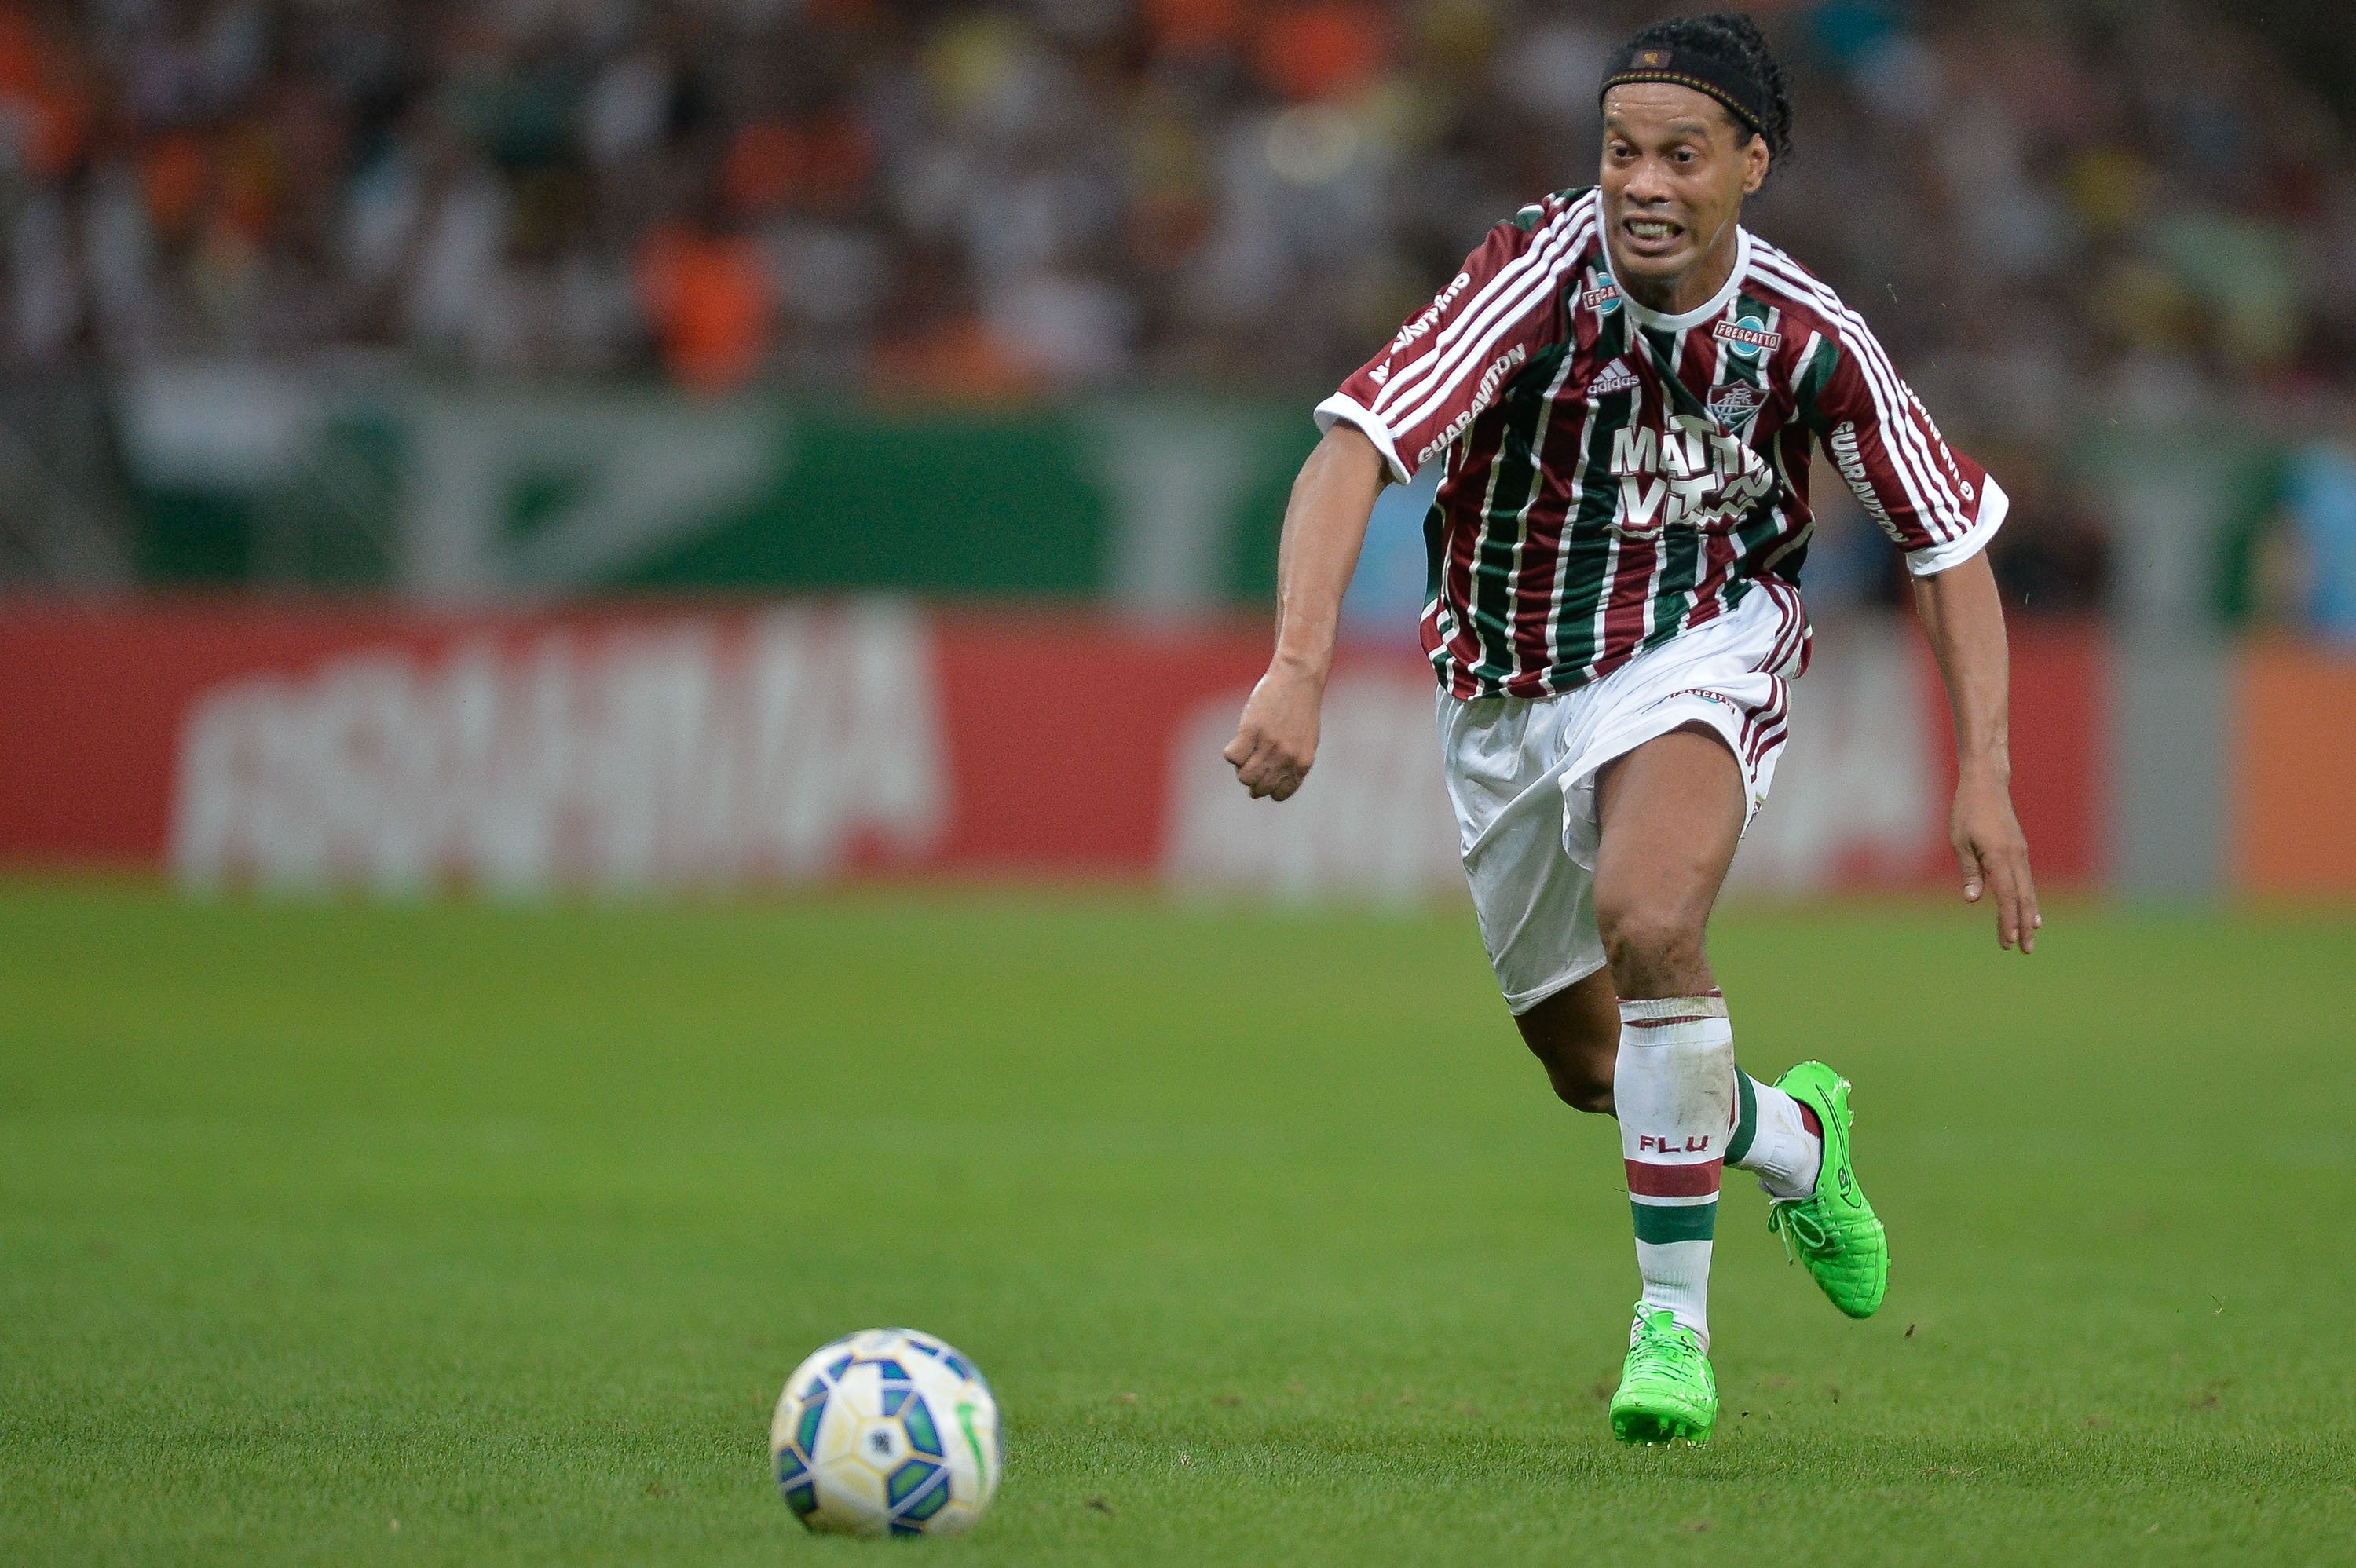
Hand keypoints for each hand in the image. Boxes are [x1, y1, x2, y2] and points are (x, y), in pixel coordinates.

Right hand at [1223, 661, 1323, 800]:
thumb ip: (1291, 766)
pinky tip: (1239, 739)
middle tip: (1253, 758)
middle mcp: (1286, 757)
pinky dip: (1231, 751)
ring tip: (1246, 749)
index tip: (1263, 774)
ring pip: (1244, 776)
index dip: (1267, 788)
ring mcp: (1269, 744)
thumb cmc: (1300, 710)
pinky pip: (1232, 756)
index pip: (1278, 794)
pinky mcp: (1252, 730)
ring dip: (1240, 767)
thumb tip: (1262, 793)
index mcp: (1302, 763)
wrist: (1298, 678)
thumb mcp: (1305, 742)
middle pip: (1258, 787)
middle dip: (1252, 778)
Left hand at [1951, 773, 2039, 951]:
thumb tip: (1973, 900)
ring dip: (2029, 916)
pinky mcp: (2019, 850)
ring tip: (2030, 938)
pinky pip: (2026, 880)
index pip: (2006, 897)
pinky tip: (2032, 913)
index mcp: (1999, 857)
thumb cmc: (1967, 811)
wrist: (1986, 784)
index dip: (2007, 920)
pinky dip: (2029, 899)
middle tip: (2024, 950)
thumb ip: (1970, 872)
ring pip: (2028, 891)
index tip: (2008, 941)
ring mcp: (2020, 853)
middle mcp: (2015, 857)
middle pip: (2022, 899)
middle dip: (2023, 926)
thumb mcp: (1960, 842)